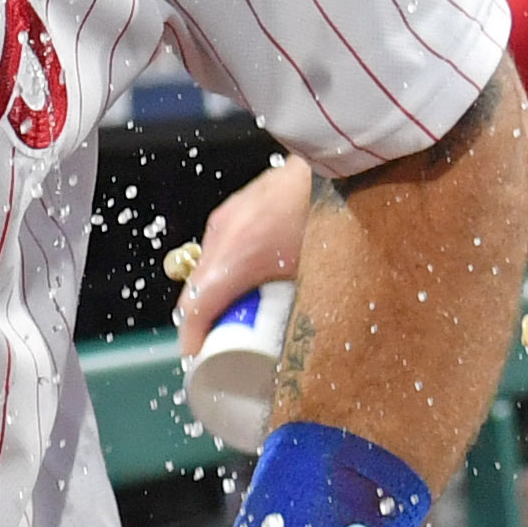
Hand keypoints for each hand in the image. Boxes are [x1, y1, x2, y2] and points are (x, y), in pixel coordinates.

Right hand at [174, 154, 313, 355]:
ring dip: (218, 292)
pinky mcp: (237, 206)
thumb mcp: (317, 275)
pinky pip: (221, 246)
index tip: (197, 359)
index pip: (195, 308)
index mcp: (235, 259)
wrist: (336, 167)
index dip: (192, 339)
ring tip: (243, 310)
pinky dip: (227, 268)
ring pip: (208, 266)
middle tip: (223, 342)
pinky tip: (256, 274)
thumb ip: (305, 310)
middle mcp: (221, 237)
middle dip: (204, 320)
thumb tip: (307, 345)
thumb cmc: (330, 218)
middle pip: (195, 289)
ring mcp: (227, 217)